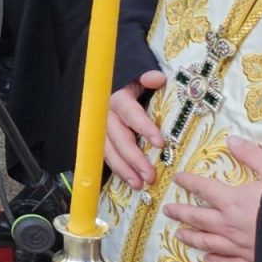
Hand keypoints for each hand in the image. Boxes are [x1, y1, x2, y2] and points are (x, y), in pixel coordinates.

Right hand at [105, 71, 166, 189]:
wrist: (111, 87)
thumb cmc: (130, 84)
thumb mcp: (138, 77)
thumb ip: (147, 78)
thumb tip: (157, 78)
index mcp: (117, 98)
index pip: (130, 114)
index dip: (144, 128)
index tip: (160, 143)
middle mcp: (106, 115)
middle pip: (118, 138)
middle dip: (133, 158)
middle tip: (150, 175)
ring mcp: (101, 129)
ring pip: (109, 151)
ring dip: (124, 169)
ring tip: (139, 184)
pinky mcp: (101, 139)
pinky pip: (107, 156)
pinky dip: (118, 169)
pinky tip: (130, 181)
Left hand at [163, 137, 261, 261]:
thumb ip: (252, 155)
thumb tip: (232, 140)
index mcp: (233, 201)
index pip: (204, 188)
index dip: (189, 182)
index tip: (177, 178)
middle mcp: (230, 225)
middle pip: (199, 217)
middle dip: (181, 213)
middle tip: (166, 211)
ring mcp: (239, 246)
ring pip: (208, 241)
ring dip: (191, 237)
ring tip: (178, 235)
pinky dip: (215, 260)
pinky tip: (206, 259)